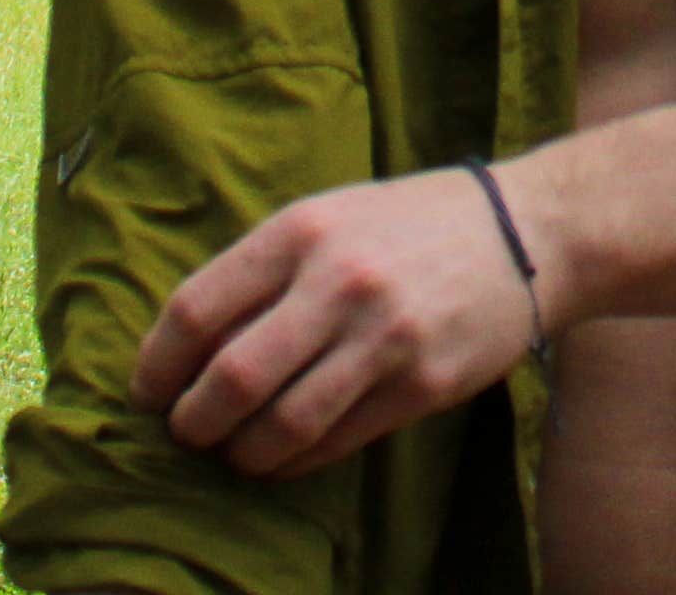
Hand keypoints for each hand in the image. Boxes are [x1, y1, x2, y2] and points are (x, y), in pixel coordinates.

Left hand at [131, 163, 539, 476]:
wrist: (527, 232)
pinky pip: (334, 442)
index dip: (156, 364)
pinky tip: (283, 455)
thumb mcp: (330, 215)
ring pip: (281, 424)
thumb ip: (265, 269)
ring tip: (231, 452)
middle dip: (192, 421)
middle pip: (231, 377)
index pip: (196, 310)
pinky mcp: (421, 385)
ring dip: (240, 452)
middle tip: (186, 431)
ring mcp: (384, 337)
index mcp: (302, 230)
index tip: (147, 392)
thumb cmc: (410, 224)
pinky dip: (293, 460)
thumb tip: (187, 345)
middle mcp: (338, 281)